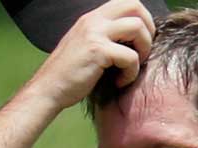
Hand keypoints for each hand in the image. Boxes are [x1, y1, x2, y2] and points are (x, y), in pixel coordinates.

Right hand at [23, 0, 156, 110]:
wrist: (49, 89)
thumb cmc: (71, 74)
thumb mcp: (88, 46)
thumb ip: (106, 37)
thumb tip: (134, 40)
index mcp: (92, 18)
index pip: (127, 2)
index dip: (143, 19)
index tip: (140, 43)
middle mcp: (93, 20)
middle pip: (135, 5)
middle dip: (148, 29)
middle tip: (142, 52)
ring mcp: (94, 33)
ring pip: (137, 27)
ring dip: (143, 50)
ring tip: (132, 68)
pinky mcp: (97, 50)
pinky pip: (131, 57)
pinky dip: (131, 73)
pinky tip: (119, 82)